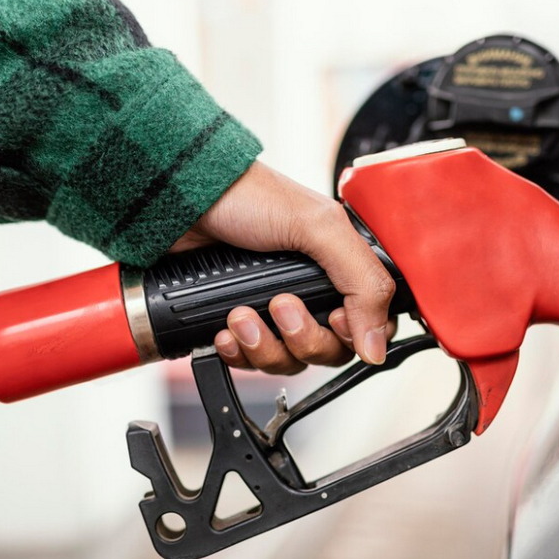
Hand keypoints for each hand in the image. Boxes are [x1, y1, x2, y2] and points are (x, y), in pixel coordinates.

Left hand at [170, 161, 395, 373]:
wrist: (181, 200)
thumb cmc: (249, 196)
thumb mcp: (319, 228)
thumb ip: (362, 283)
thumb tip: (377, 346)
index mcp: (342, 266)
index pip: (371, 324)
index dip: (354, 334)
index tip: (333, 318)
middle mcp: (313, 292)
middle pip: (329, 351)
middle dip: (301, 338)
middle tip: (279, 306)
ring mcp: (276, 310)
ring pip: (290, 361)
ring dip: (264, 346)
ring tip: (239, 314)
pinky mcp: (242, 323)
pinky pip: (251, 361)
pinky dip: (238, 352)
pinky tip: (224, 331)